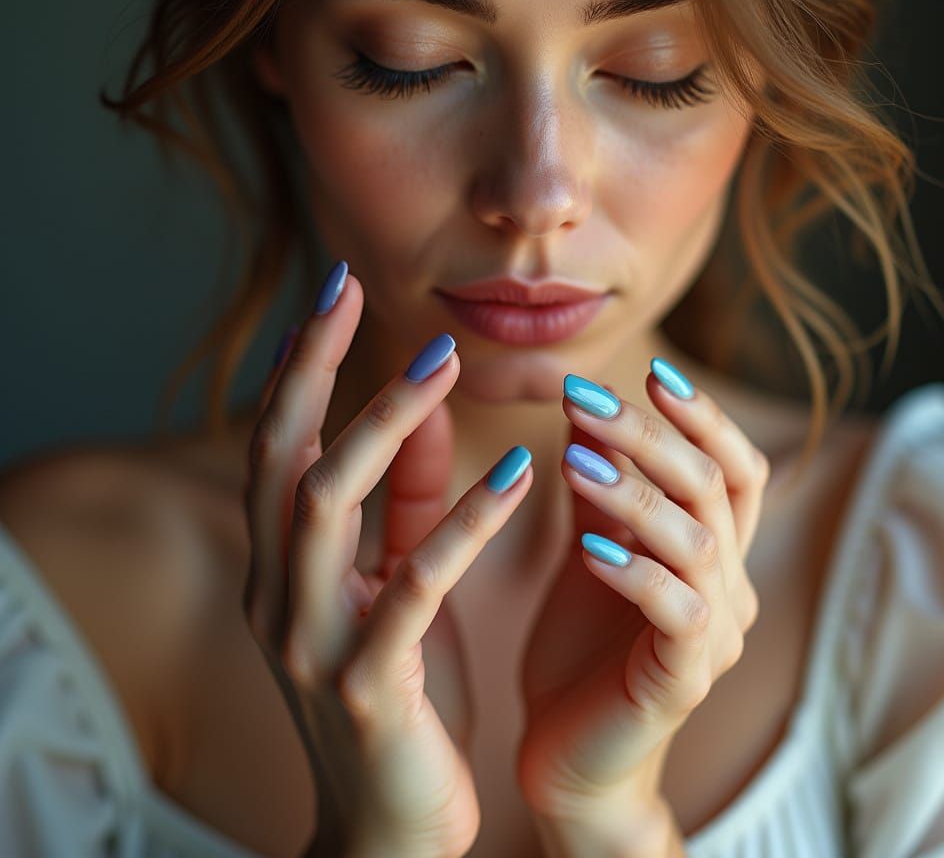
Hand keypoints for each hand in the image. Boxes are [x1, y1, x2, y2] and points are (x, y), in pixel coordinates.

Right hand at [242, 266, 534, 857]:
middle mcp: (275, 593)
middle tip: (346, 286)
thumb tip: (420, 406)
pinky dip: (467, 522)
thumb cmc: (398, 691)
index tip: (330, 293)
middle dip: (309, 366)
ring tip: (443, 362)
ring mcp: (310, 641)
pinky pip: (415, 585)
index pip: (274, 444)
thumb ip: (405, 499)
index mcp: (280, 567)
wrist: (392, 826)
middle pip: (277, 455)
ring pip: (325, 505)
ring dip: (383, 425)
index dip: (299, 367)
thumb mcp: (395, 581)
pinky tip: (522, 475)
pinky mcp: (366, 685)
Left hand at [517, 365, 767, 823]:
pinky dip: (636, 572)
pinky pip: (675, 613)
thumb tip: (582, 407)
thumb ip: (598, 487)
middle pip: (713, 488)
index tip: (651, 372)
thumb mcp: (588, 547)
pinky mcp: (683, 680)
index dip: (701, 417)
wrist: (573, 757)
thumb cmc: (582, 648)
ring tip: (576, 460)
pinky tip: (588, 547)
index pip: (733, 468)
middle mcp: (729, 587)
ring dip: (637, 494)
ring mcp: (714, 636)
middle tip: (587, 397)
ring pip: (699, 542)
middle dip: (652, 436)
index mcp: (714, 551)